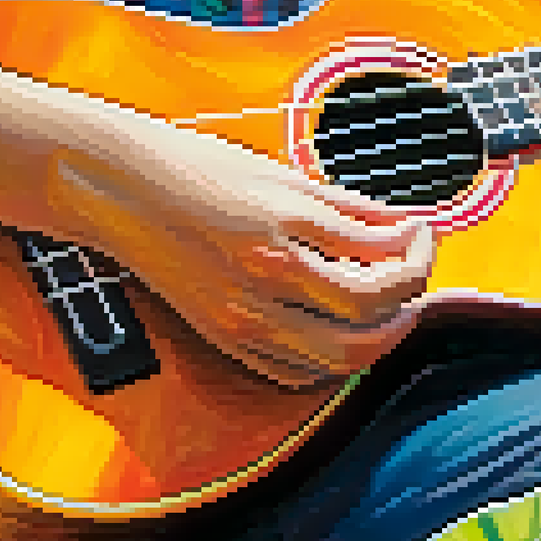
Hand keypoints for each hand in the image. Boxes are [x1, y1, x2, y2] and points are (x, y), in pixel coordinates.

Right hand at [50, 118, 434, 388]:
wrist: (119, 189)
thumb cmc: (194, 168)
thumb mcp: (278, 174)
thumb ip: (345, 207)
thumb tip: (400, 226)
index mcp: (284, 223)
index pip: (381, 253)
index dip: (417, 245)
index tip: (422, 231)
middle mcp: (267, 276)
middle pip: (373, 312)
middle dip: (412, 294)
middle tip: (417, 268)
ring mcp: (244, 315)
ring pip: (344, 355)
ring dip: (384, 333)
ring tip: (393, 305)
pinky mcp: (227, 337)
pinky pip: (299, 371)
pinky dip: (334, 359)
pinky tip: (343, 328)